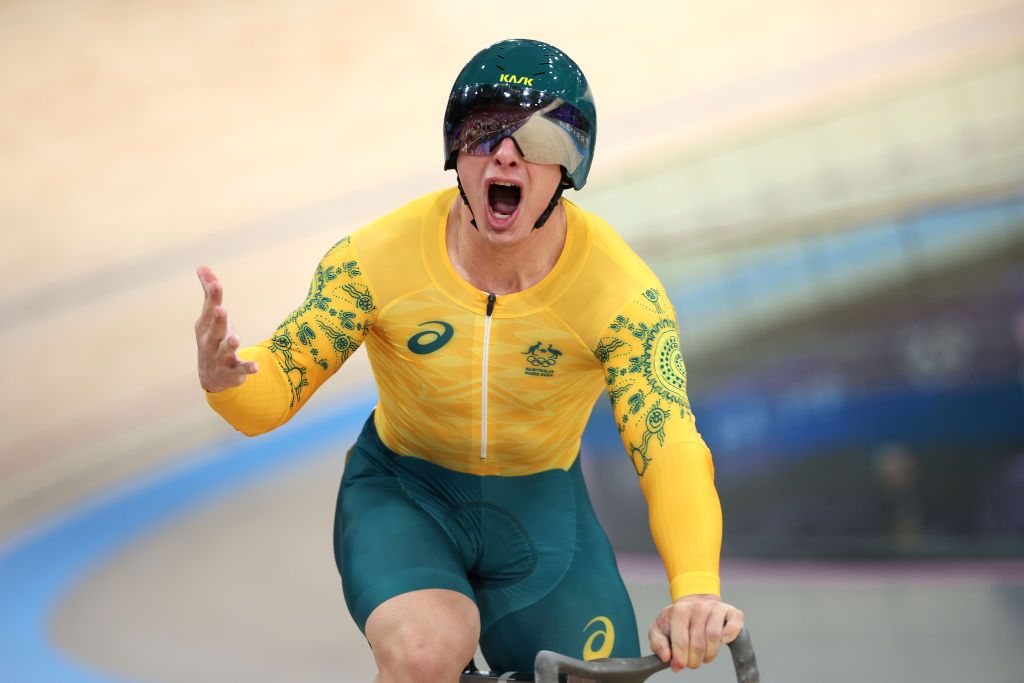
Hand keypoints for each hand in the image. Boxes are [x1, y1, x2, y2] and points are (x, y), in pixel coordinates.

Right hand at [195, 266, 258, 392]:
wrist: (211, 376)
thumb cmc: (213, 337)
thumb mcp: (211, 316)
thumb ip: (210, 293)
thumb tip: (202, 267)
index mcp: (205, 326)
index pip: (209, 309)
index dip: (213, 297)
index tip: (216, 284)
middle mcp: (210, 341)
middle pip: (214, 330)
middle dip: (218, 320)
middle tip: (221, 309)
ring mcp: (220, 357)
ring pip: (224, 350)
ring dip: (230, 344)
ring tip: (235, 338)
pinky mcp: (232, 371)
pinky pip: (239, 370)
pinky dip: (247, 369)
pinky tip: (255, 367)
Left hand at [649, 594, 743, 671]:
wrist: (694, 603)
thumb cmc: (677, 620)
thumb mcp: (661, 629)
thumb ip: (658, 643)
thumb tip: (666, 657)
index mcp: (679, 610)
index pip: (681, 640)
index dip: (680, 658)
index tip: (678, 666)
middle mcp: (698, 607)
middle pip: (698, 643)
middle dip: (694, 660)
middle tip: (692, 663)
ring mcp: (715, 608)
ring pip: (714, 637)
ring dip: (709, 654)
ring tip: (704, 657)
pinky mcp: (731, 611)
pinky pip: (734, 624)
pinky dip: (730, 634)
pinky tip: (723, 641)